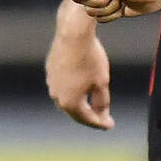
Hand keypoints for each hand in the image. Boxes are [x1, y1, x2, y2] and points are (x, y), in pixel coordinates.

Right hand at [46, 13, 113, 128]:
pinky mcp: (50, 71)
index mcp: (70, 102)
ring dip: (80, 104)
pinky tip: (80, 89)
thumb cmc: (90, 59)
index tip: (110, 125)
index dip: (100, 123)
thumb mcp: (101, 83)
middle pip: (75, 112)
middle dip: (90, 116)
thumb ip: (102, 102)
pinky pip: (63, 86)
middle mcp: (57, 96)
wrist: (73, 35)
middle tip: (102, 119)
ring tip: (91, 107)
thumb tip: (102, 114)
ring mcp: (51, 83)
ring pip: (67, 99)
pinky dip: (73, 91)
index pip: (87, 119)